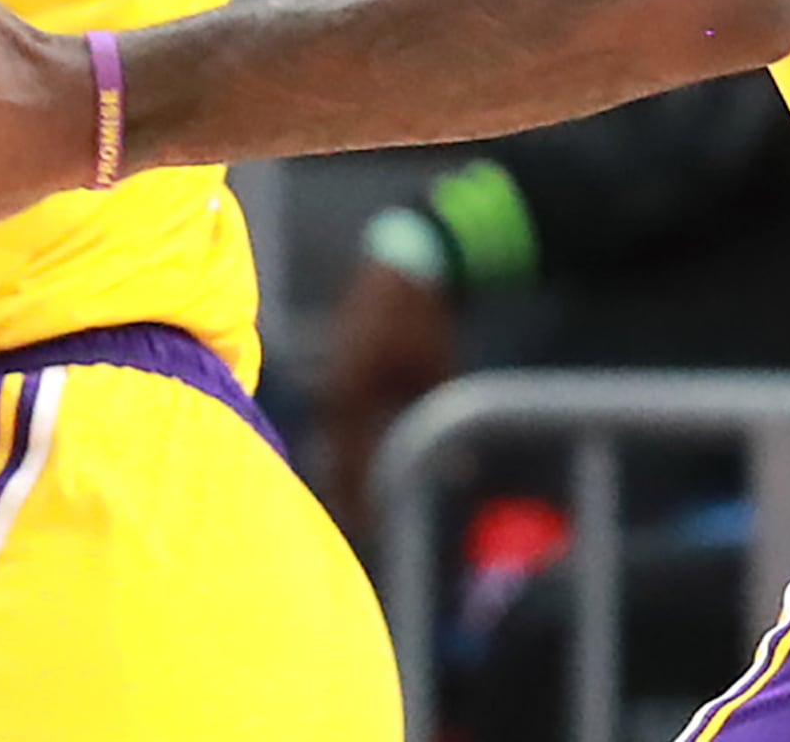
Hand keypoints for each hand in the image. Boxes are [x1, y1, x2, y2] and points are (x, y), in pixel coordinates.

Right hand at [317, 257, 459, 526]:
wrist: (404, 262)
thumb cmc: (423, 319)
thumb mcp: (436, 376)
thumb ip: (438, 425)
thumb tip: (459, 473)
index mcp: (351, 396)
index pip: (349, 463)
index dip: (359, 499)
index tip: (369, 528)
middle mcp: (332, 389)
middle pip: (334, 453)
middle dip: (347, 487)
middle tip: (360, 521)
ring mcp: (330, 374)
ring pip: (334, 433)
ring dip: (344, 462)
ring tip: (355, 495)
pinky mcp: (337, 362)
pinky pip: (337, 412)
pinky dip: (346, 435)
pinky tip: (356, 451)